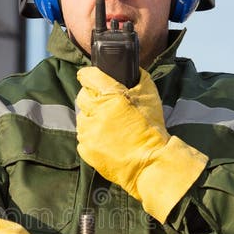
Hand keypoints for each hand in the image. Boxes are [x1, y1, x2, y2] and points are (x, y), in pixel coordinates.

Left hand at [76, 66, 206, 222]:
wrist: (150, 163)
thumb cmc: (152, 129)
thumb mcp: (150, 95)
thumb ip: (137, 77)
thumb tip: (129, 70)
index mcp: (111, 96)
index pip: (88, 76)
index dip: (90, 76)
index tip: (92, 78)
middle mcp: (96, 113)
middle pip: (82, 97)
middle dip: (92, 98)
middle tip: (106, 105)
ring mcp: (89, 133)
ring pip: (81, 118)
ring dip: (91, 118)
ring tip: (108, 125)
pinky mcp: (86, 150)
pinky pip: (82, 138)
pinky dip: (91, 137)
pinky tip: (106, 140)